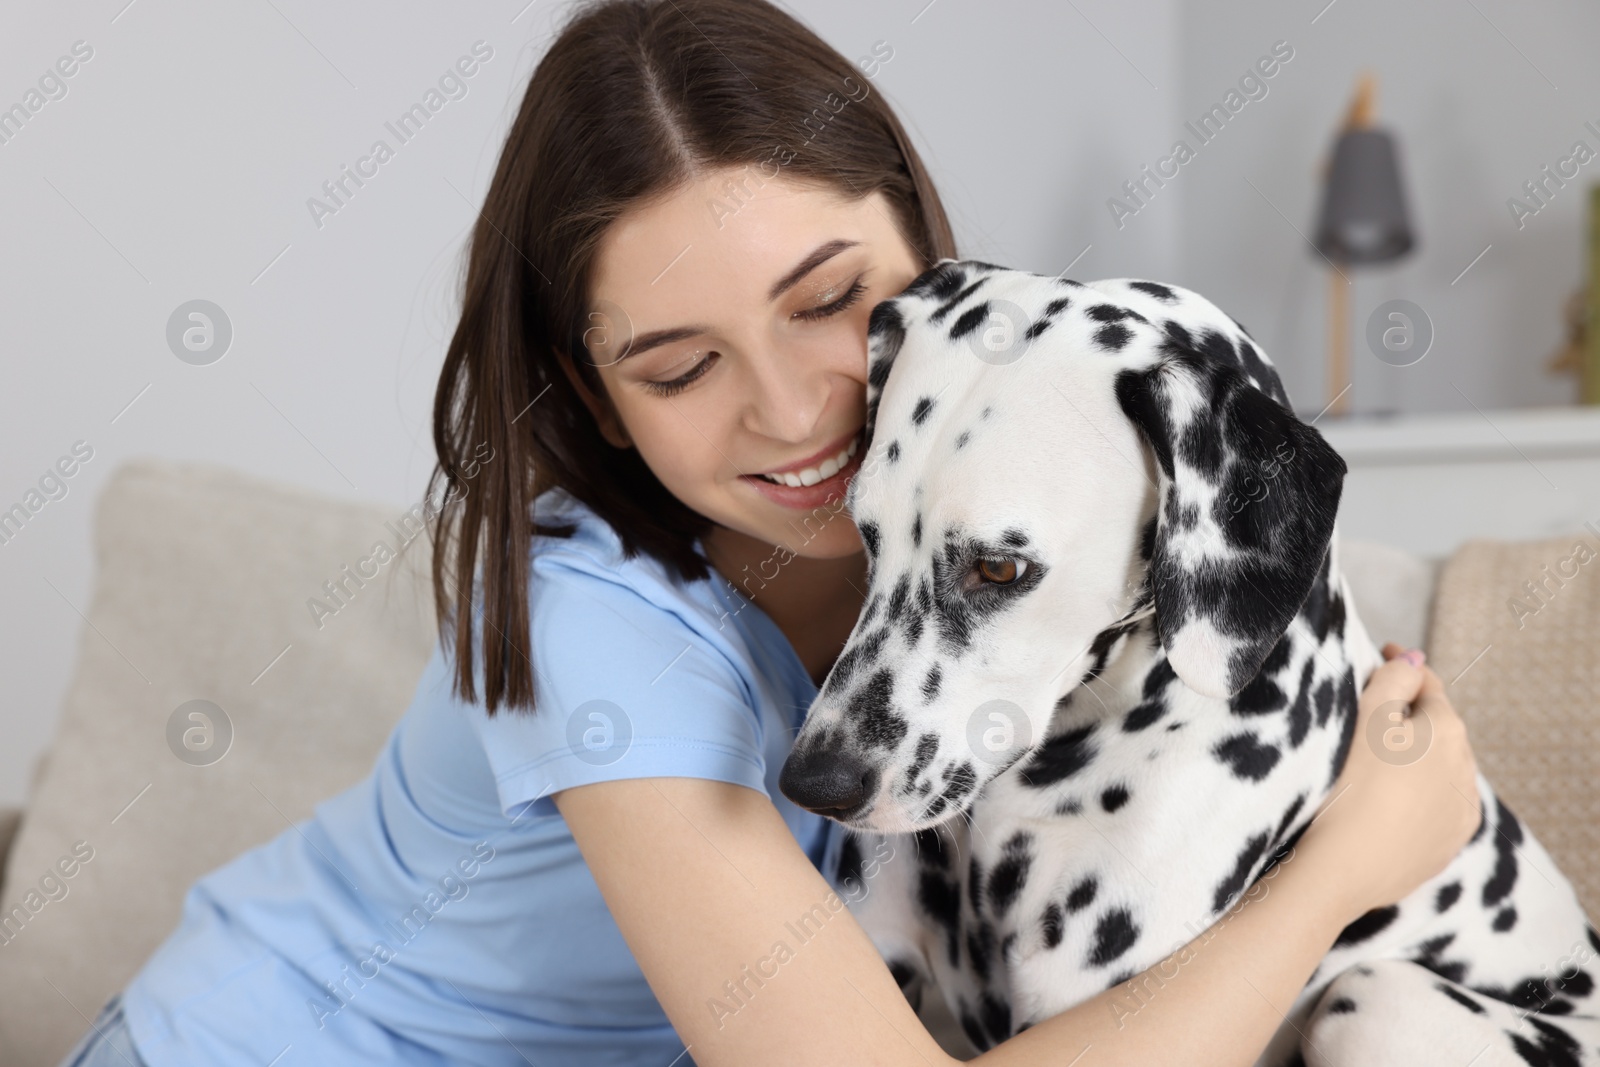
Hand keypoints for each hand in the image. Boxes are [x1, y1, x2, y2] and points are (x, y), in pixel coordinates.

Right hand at [1294, 643, 1482, 923]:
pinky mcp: (1447, 846)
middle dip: (1413, 717)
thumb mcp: (1367, 717)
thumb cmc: (1350, 782)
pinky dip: (1419, 797)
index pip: (1428, 684)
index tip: (1383, 655)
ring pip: (1441, 771)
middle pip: (1438, 729)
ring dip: (1419, 759)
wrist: (1343, 866)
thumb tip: (1415, 659)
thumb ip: (1394, 680)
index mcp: (1448, 729)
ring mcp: (1460, 811)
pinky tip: (1391, 801)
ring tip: (1382, 761)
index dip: (1404, 667)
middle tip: (1374, 710)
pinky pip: (1437, 809)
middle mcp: (1466, 769)